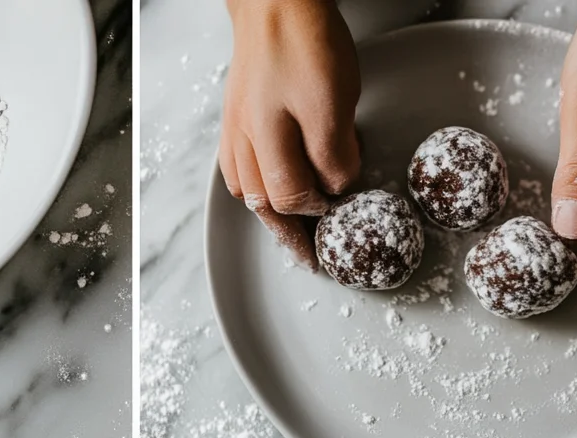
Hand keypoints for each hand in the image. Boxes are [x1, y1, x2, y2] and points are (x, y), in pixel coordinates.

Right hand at [220, 0, 361, 266]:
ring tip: (289, 232)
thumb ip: (333, 151)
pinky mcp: (236, 117)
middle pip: (264, 205)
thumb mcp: (333, 100)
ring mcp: (236, 131)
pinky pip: (240, 168)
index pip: (293, 198)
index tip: (341, 215)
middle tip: (309, 256)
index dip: (321, 210)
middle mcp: (244, 143)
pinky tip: (266, 189)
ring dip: (269, 215)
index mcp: (266, 142)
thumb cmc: (304, 40)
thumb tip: (335, 186)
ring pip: (248, 190)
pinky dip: (255, 187)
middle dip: (290, 233)